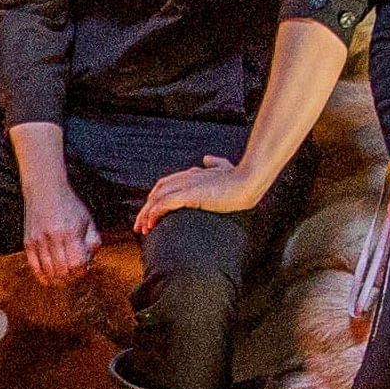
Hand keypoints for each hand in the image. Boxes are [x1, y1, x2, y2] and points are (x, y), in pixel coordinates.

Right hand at [21, 168, 100, 285]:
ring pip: (49, 272)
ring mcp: (39, 241)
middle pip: (63, 271)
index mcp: (71, 232)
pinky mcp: (28, 242)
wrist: (44, 190)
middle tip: (75, 276)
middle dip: (71, 278)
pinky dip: (43, 276)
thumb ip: (93, 242)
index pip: (77, 264)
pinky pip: (34, 267)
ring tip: (64, 279)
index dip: (82, 271)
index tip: (85, 269)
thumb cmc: (70, 206)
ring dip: (58, 280)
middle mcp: (54, 238)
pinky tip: (49, 279)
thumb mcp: (88, 220)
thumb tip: (89, 264)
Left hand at [134, 155, 268, 229]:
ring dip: (146, 214)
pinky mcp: (190, 193)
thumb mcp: (225, 168)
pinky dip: (155, 214)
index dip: (155, 199)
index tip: (151, 215)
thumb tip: (207, 158)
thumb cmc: (240, 177)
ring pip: (156, 199)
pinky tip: (151, 224)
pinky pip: (164, 203)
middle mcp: (185, 177)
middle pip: (156, 192)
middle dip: (145, 209)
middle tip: (140, 226)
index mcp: (192, 174)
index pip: (165, 185)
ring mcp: (187, 185)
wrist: (249, 180)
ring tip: (142, 229)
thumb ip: (216, 163)